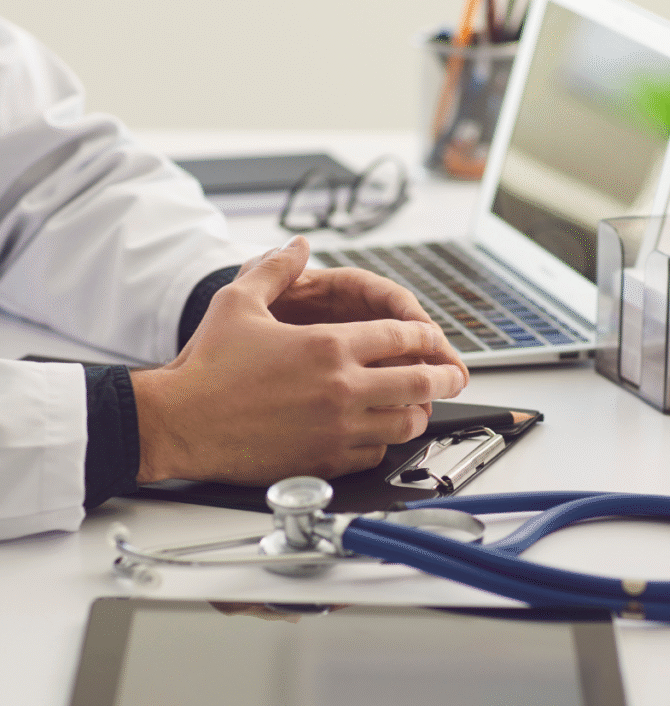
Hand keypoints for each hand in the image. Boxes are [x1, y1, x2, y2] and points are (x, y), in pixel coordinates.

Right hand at [132, 238, 467, 484]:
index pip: (403, 338)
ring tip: (420, 405)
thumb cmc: (207, 366)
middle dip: (446, 377)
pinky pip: (376, 452)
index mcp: (329, 346)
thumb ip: (277, 268)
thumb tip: (299, 245)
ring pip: (406, 423)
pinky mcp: (328, 460)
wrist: (179, 422)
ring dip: (419, 412)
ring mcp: (339, 428)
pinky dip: (384, 441)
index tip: (434, 341)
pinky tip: (379, 432)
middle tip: (454, 377)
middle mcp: (343, 389)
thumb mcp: (238, 301)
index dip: (427, 338)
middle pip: (421, 382)